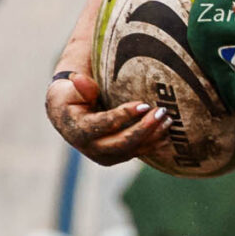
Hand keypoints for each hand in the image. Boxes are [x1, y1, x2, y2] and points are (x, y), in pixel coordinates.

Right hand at [45, 66, 168, 164]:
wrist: (66, 118)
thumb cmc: (70, 98)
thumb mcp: (70, 90)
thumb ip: (80, 87)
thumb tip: (78, 78)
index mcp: (78, 131)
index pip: (105, 125)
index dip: (125, 115)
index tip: (144, 104)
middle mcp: (92, 149)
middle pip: (123, 143)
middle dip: (145, 128)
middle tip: (162, 112)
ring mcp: (105, 156)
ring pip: (133, 149)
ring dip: (153, 136)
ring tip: (168, 119)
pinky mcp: (117, 157)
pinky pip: (138, 152)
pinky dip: (153, 143)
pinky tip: (167, 131)